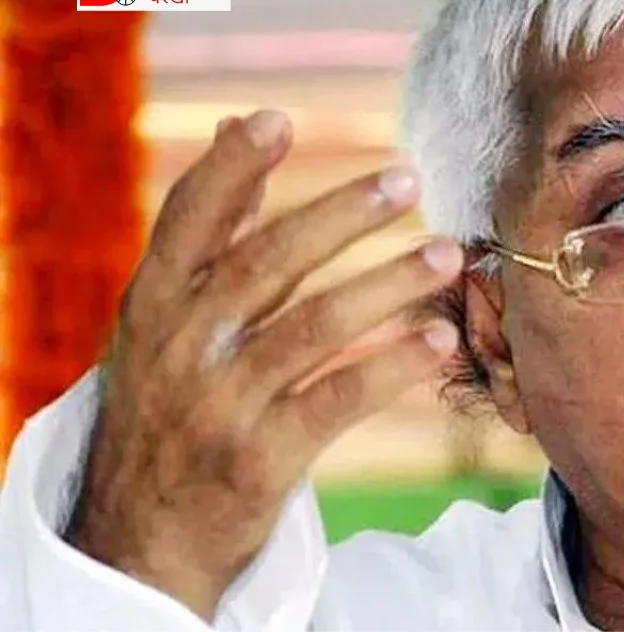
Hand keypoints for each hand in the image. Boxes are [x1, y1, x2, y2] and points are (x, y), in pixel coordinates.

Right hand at [65, 110, 465, 619]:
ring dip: (387, 284)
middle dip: (341, 215)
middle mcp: (181, 348)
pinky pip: (337, 400)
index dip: (230, 169)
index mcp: (154, 304)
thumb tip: (238, 124)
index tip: (277, 119)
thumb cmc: (169, 404)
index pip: (188, 221)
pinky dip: (392, 367)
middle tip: (407, 179)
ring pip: (313, 328)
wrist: (142, 536)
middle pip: (266, 264)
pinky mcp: (261, 459)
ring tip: (448, 254)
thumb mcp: (164, 321)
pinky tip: (439, 341)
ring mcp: (220, 406)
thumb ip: (210, 230)